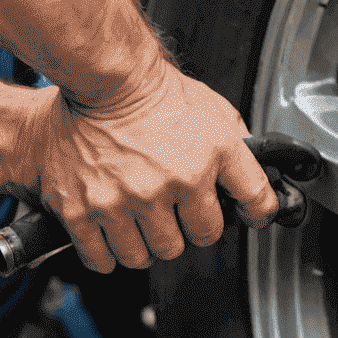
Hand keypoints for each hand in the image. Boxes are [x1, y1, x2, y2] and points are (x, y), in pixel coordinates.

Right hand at [16, 64, 279, 270]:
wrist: (104, 79)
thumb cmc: (155, 94)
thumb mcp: (214, 112)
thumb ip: (237, 148)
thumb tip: (251, 181)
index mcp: (205, 161)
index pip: (254, 204)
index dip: (255, 213)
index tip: (250, 216)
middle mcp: (167, 185)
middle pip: (190, 242)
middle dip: (184, 230)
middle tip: (171, 211)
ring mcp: (123, 200)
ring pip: (144, 256)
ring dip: (143, 244)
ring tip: (137, 221)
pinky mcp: (82, 210)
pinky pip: (101, 258)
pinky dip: (105, 254)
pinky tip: (110, 234)